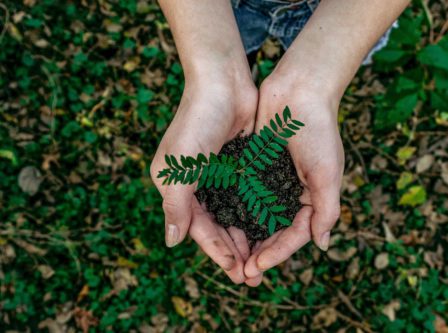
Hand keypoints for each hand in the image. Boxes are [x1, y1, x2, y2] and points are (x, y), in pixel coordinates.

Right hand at [150, 78, 258, 283]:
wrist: (223, 83)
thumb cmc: (197, 122)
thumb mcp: (180, 166)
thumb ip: (176, 205)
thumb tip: (172, 243)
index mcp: (177, 187)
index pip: (199, 229)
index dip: (217, 252)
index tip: (236, 273)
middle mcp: (197, 185)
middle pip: (217, 227)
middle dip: (234, 251)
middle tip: (253, 276)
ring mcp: (220, 176)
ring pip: (234, 216)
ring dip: (247, 238)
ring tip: (263, 260)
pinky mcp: (239, 166)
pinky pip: (248, 197)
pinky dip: (257, 215)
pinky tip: (270, 230)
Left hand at [244, 73, 344, 283]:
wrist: (299, 90)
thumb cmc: (318, 130)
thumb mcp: (328, 172)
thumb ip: (326, 209)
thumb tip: (322, 245)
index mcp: (312, 198)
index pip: (294, 235)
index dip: (277, 253)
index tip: (258, 266)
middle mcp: (291, 193)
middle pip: (273, 231)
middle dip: (259, 252)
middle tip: (241, 273)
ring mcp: (272, 181)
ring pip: (256, 217)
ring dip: (245, 237)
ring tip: (230, 257)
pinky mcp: (254, 167)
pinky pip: (243, 194)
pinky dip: (235, 210)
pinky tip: (220, 224)